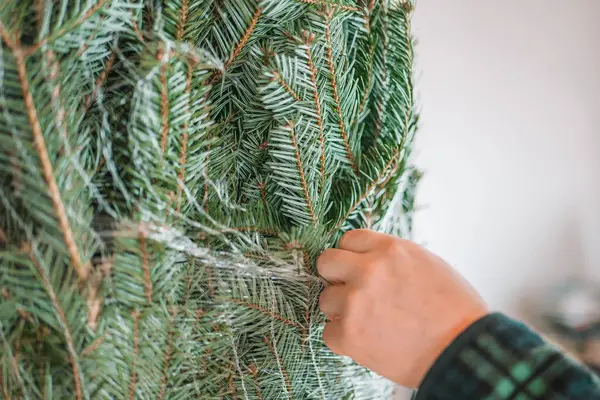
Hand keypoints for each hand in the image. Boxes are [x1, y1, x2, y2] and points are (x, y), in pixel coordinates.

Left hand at [317, 229, 487, 387]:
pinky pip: (328, 332)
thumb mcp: (428, 265)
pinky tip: (367, 340)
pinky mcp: (349, 334)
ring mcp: (355, 302)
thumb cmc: (454, 311)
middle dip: (336, 276)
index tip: (357, 267)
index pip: (350, 239)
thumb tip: (370, 258)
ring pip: (326, 299)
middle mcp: (368, 271)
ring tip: (368, 321)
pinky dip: (344, 339)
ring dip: (341, 310)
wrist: (461, 352)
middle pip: (327, 262)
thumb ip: (393, 258)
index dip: (353, 255)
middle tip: (351, 290)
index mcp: (390, 250)